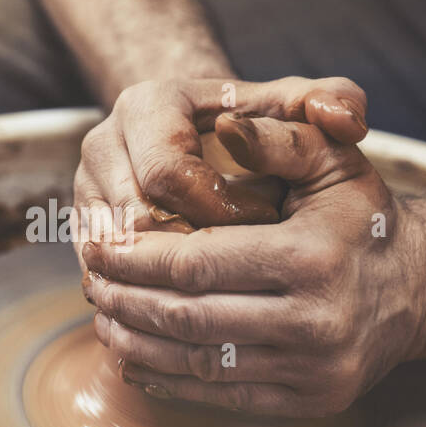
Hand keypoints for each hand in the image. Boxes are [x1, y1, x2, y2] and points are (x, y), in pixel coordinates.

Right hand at [73, 75, 368, 286]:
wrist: (209, 142)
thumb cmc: (262, 125)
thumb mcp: (301, 106)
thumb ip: (332, 101)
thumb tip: (343, 121)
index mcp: (148, 105)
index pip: (167, 172)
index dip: (215, 210)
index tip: (265, 227)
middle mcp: (103, 143)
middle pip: (132, 223)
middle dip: (188, 260)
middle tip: (244, 284)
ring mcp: (85, 190)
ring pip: (111, 258)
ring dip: (160, 291)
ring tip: (221, 309)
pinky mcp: (82, 229)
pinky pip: (101, 278)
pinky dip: (140, 303)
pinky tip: (188, 325)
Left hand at [81, 111, 425, 416]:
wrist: (422, 287)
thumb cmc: (363, 216)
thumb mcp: (333, 160)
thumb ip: (277, 138)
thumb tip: (223, 126)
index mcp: (313, 258)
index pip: (196, 264)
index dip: (137, 258)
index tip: (100, 246)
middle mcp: (316, 321)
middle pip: (189, 318)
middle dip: (128, 300)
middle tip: (93, 282)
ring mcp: (315, 370)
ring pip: (200, 363)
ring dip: (139, 342)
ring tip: (104, 317)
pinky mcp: (311, 401)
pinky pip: (224, 395)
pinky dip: (171, 379)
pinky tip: (137, 357)